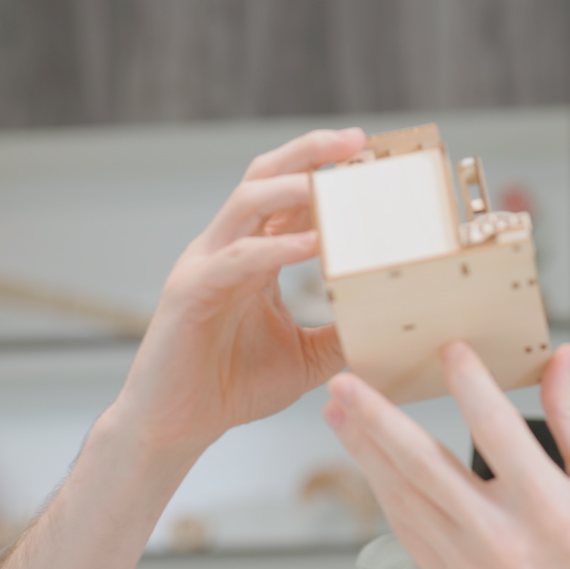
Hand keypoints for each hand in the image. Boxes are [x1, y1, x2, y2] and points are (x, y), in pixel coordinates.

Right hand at [113, 128, 365, 455]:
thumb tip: (392, 322)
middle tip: (355, 141)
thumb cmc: (232, 386)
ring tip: (333, 183)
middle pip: (263, 177)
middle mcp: (226, 249)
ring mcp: (204, 266)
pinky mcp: (190, 293)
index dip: (324, 166)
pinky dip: (275, 248)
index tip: (369, 152)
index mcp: (252, 255)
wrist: (176, 427)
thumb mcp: (306, 357)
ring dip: (292, 187)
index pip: (287, 194)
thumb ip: (341, 332)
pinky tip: (314, 245)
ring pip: (246, 203)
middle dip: (308, 152)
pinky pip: (236, 259)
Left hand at [321, 343, 569, 568]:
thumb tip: (559, 356)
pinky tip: (366, 460)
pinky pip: (406, 531)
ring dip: (365, 453)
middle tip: (343, 383)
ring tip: (338, 412)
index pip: (498, 431)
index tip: (448, 349)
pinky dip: (384, 492)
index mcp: (549, 506)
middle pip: (425, 467)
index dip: (470, 386)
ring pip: (403, 500)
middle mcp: (502, 540)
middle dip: (378, 422)